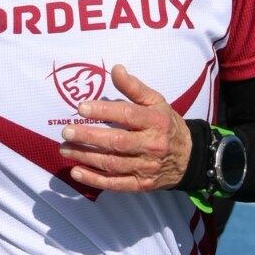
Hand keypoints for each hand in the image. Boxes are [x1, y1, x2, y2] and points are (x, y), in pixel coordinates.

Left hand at [60, 64, 192, 192]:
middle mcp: (152, 145)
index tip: (81, 108)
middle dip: (89, 136)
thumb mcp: (156, 102)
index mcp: (156, 122)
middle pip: (117, 142)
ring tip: (65, 149)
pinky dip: (94, 180)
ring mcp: (146, 167)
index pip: (127, 115)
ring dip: (85, 157)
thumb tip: (115, 69)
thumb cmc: (167, 125)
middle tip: (67, 131)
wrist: (189, 157)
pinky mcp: (141, 185)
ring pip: (112, 163)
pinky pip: (115, 184)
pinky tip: (76, 172)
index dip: (103, 111)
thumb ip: (134, 87)